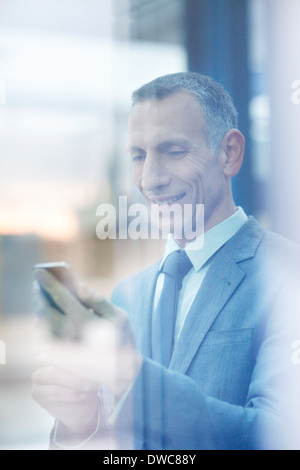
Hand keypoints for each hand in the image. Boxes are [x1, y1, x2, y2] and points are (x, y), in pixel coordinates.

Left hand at [32, 269, 142, 437]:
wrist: (123, 372)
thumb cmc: (122, 338)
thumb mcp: (118, 315)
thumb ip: (97, 299)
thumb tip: (79, 285)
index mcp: (87, 322)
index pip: (63, 298)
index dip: (50, 284)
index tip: (39, 272)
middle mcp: (73, 336)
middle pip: (48, 311)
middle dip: (40, 296)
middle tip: (36, 284)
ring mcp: (65, 348)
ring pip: (45, 325)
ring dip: (41, 309)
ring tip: (39, 297)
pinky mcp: (63, 357)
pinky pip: (48, 337)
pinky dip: (44, 324)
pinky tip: (45, 315)